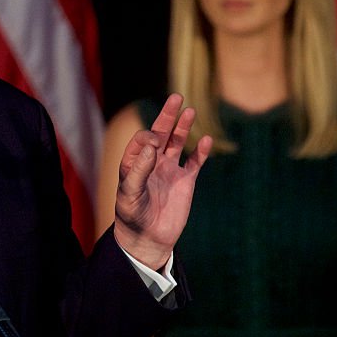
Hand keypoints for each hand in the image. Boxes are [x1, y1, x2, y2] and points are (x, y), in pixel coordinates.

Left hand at [113, 93, 211, 268]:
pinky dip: (201, 152)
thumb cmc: (132, 216)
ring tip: (190, 111)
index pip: (143, 139)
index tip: (154, 145)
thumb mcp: (130, 193)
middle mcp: (152, 163)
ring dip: (183, 128)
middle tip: (176, 97)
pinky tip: (206, 140)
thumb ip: (139, 169)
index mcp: (135, 162)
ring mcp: (169, 171)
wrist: (148, 239)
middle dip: (168, 116)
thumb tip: (152, 144)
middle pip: (161, 134)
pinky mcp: (185, 182)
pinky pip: (195, 163)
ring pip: (178, 143)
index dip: (149, 136)